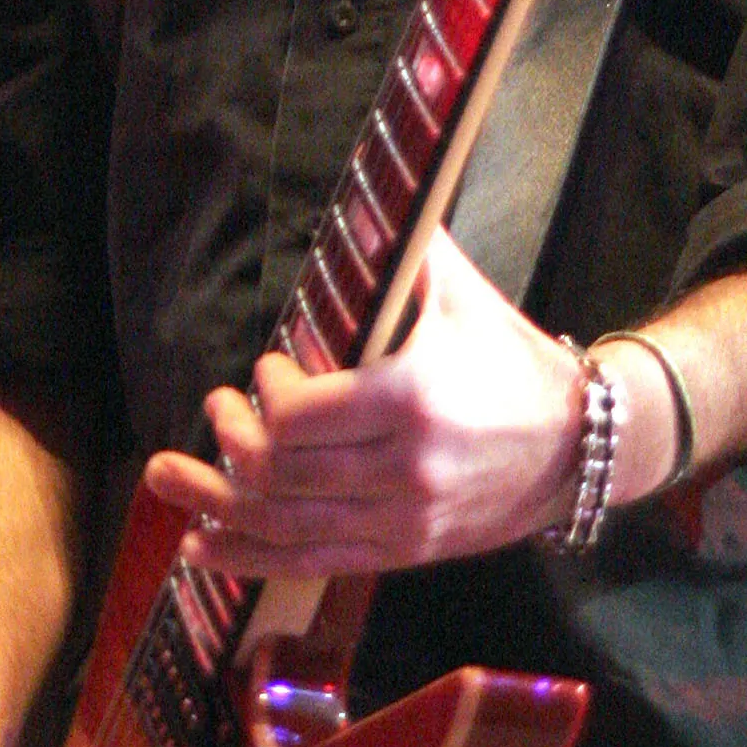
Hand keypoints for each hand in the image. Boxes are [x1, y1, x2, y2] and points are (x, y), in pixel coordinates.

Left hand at [143, 226, 589, 577]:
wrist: (580, 446)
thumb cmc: (515, 362)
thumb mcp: (464, 294)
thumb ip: (407, 244)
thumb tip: (365, 183)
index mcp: (412, 399)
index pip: (300, 414)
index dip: (265, 393)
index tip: (267, 368)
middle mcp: (403, 470)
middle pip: (280, 473)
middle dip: (229, 440)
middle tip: (217, 410)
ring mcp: (402, 520)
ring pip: (282, 525)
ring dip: (213, 501)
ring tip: (166, 479)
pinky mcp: (403, 551)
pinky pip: (309, 563)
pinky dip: (247, 556)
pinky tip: (201, 545)